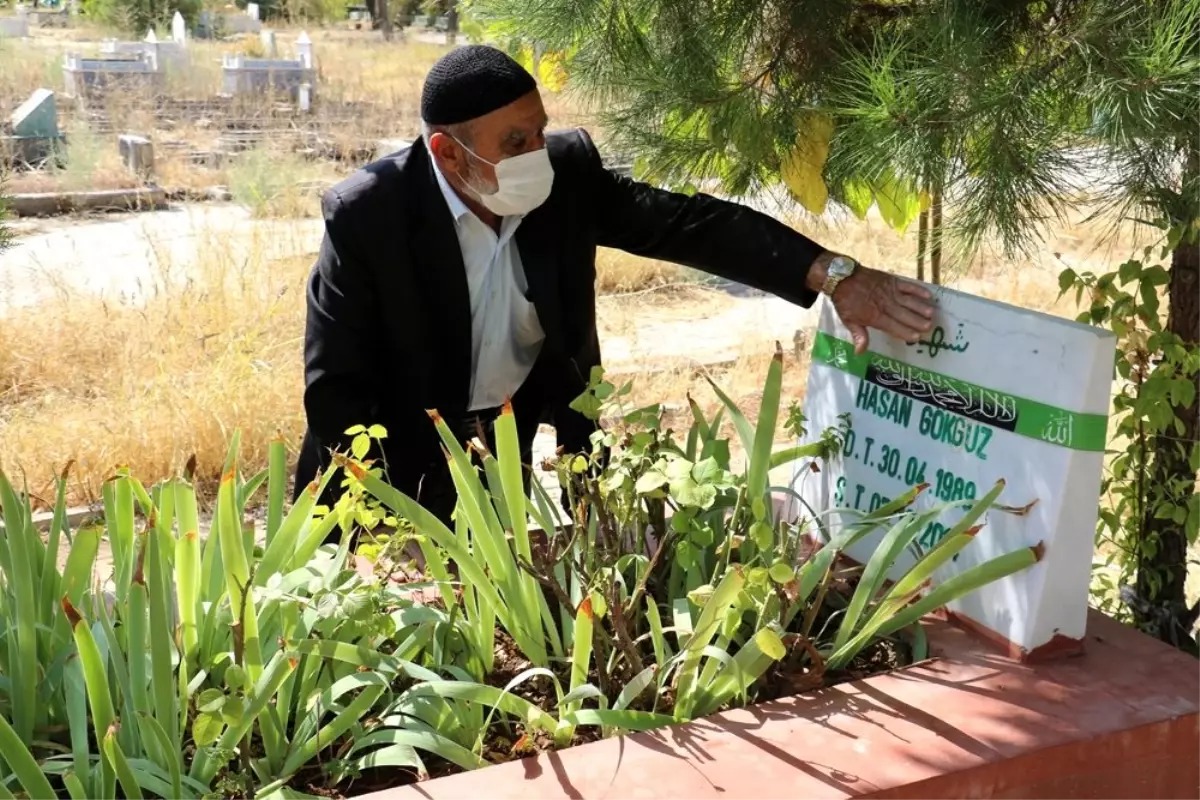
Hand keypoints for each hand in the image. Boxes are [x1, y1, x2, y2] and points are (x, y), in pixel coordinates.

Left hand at [807, 255, 934, 353]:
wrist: (842, 277)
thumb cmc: (845, 301)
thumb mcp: (848, 320)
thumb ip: (858, 335)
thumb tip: (860, 352)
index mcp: (874, 317)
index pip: (893, 326)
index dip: (905, 332)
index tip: (917, 337)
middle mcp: (885, 305)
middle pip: (903, 315)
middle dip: (917, 322)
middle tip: (929, 327)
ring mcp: (890, 292)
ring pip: (908, 301)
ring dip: (920, 307)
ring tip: (931, 313)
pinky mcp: (892, 281)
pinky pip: (908, 286)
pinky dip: (918, 290)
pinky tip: (929, 295)